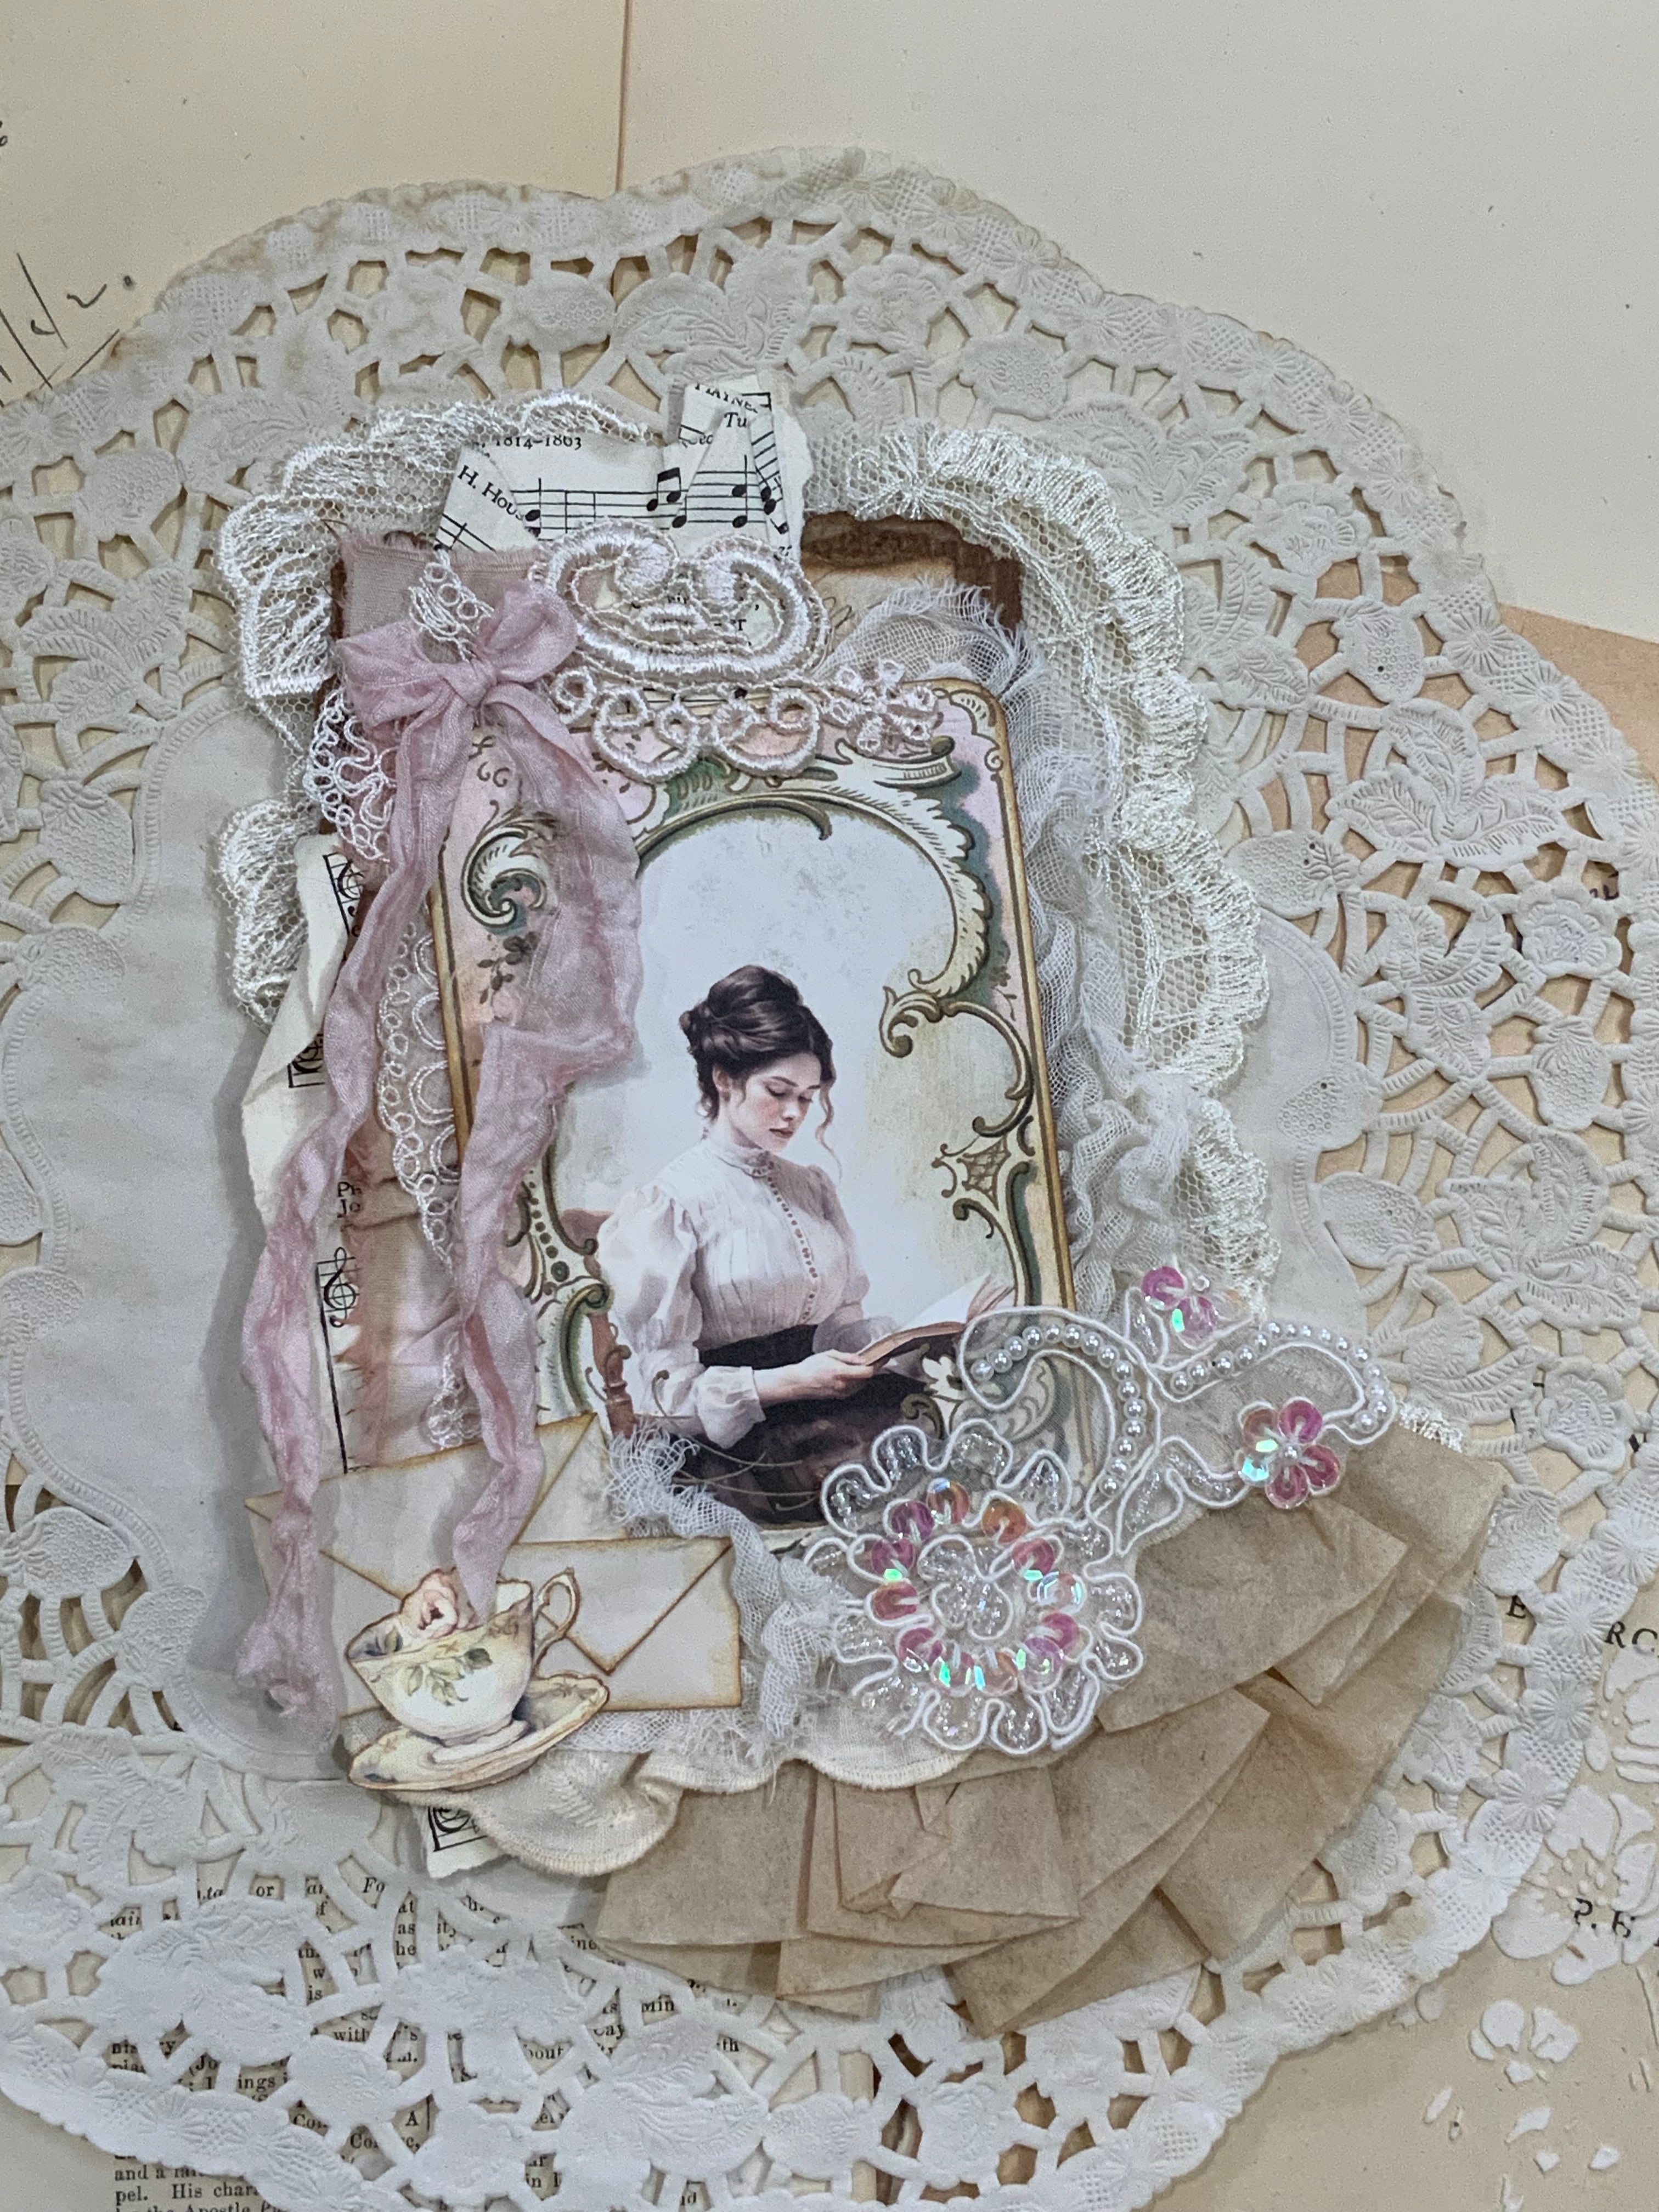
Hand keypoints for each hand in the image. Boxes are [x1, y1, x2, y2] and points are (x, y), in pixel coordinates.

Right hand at [758, 1349, 875, 1405]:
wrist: (798, 1383)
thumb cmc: (810, 1367)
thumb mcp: (829, 1355)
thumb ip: (847, 1358)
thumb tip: (861, 1359)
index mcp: (841, 1373)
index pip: (867, 1372)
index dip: (878, 1365)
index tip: (884, 1358)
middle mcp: (843, 1385)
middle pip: (866, 1379)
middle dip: (872, 1369)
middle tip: (875, 1360)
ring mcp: (842, 1393)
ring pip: (861, 1385)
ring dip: (865, 1376)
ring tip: (863, 1366)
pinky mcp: (839, 1397)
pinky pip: (854, 1389)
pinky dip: (857, 1381)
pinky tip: (853, 1374)